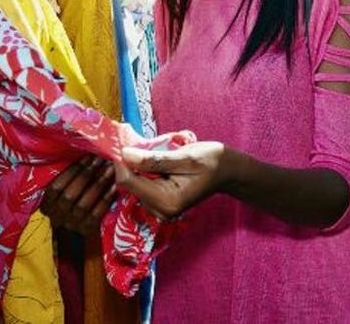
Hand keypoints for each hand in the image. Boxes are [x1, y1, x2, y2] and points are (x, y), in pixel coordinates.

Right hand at [40, 155, 116, 235]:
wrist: (75, 235)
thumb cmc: (73, 203)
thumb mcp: (64, 192)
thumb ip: (70, 179)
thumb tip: (86, 152)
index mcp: (47, 204)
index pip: (55, 186)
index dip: (71, 171)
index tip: (87, 156)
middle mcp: (56, 215)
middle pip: (69, 194)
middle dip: (86, 174)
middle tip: (101, 159)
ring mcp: (71, 224)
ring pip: (83, 204)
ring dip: (98, 184)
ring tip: (111, 168)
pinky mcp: (86, 229)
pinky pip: (96, 214)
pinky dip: (105, 199)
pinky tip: (115, 186)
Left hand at [113, 141, 229, 221]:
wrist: (228, 170)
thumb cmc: (212, 161)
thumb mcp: (184, 156)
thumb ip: (154, 159)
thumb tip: (125, 154)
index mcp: (167, 201)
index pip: (129, 182)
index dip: (121, 161)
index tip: (120, 140)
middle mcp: (160, 209)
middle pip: (130, 183)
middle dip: (130, 161)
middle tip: (134, 140)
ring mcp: (160, 208)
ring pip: (134, 183)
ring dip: (137, 164)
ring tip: (149, 148)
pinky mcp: (160, 202)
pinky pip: (142, 183)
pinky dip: (144, 169)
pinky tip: (154, 159)